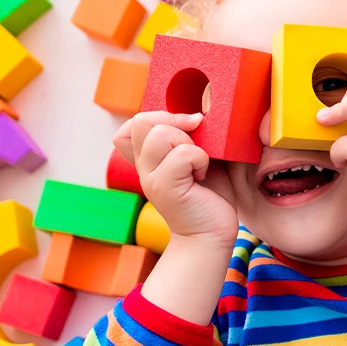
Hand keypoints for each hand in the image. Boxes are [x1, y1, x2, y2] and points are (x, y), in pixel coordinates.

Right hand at [113, 111, 237, 246]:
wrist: (211, 234)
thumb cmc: (210, 196)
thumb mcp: (201, 157)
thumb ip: (193, 137)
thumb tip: (198, 111)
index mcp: (149, 156)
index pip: (135, 122)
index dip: (161, 116)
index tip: (189, 127)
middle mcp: (144, 165)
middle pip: (143, 121)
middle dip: (176, 124)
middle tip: (197, 145)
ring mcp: (151, 177)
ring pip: (161, 134)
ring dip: (189, 144)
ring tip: (199, 165)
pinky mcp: (164, 188)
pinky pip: (182, 154)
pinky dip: (200, 160)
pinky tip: (202, 176)